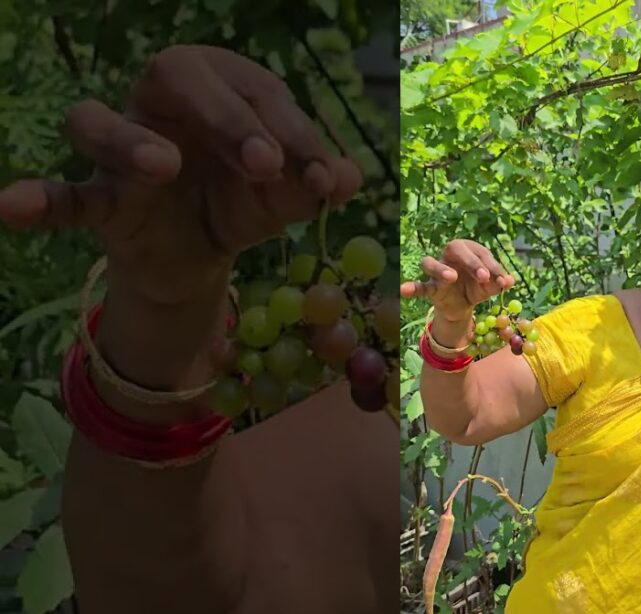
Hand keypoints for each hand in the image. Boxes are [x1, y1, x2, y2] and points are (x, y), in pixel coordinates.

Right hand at [0, 45, 362, 304]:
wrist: (202, 256)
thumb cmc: (245, 201)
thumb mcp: (290, 195)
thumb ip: (319, 182)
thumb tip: (349, 177)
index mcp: (222, 87)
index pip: (257, 89)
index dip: (294, 131)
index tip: (324, 178)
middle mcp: (163, 104)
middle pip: (176, 73)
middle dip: (228, 116)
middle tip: (265, 163)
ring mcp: (121, 149)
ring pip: (98, 119)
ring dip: (130, 139)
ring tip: (164, 164)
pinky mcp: (100, 199)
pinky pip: (64, 193)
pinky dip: (38, 199)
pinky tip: (11, 205)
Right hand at [400, 239, 515, 321]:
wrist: (463, 307)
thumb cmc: (477, 288)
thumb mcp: (490, 287)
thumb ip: (499, 282)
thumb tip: (510, 280)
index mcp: (469, 250)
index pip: (481, 252)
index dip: (493, 266)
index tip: (502, 281)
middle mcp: (450, 255)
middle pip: (455, 248)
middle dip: (471, 261)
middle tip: (483, 276)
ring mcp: (437, 270)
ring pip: (430, 262)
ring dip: (441, 268)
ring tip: (451, 276)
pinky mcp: (430, 287)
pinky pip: (420, 285)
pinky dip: (412, 287)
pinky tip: (404, 290)